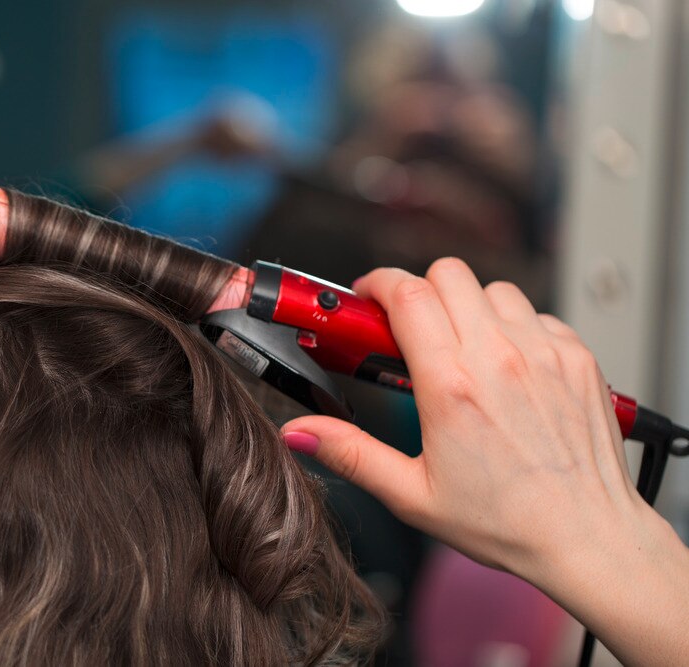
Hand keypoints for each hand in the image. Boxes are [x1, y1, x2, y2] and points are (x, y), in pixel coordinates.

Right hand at [281, 258, 653, 584]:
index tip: (367, 297)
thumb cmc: (507, 521)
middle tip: (410, 329)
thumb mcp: (412, 495)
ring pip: (492, 289)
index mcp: (451, 385)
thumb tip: (302, 431)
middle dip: (419, 291)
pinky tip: (508, 366)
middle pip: (447, 275)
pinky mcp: (576, 357)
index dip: (377, 284)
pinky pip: (536, 314)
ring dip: (468, 308)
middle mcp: (499, 357)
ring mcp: (544, 352)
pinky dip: (514, 327)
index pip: (406, 294)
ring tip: (463, 350)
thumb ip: (350, 454)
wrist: (588, 536)